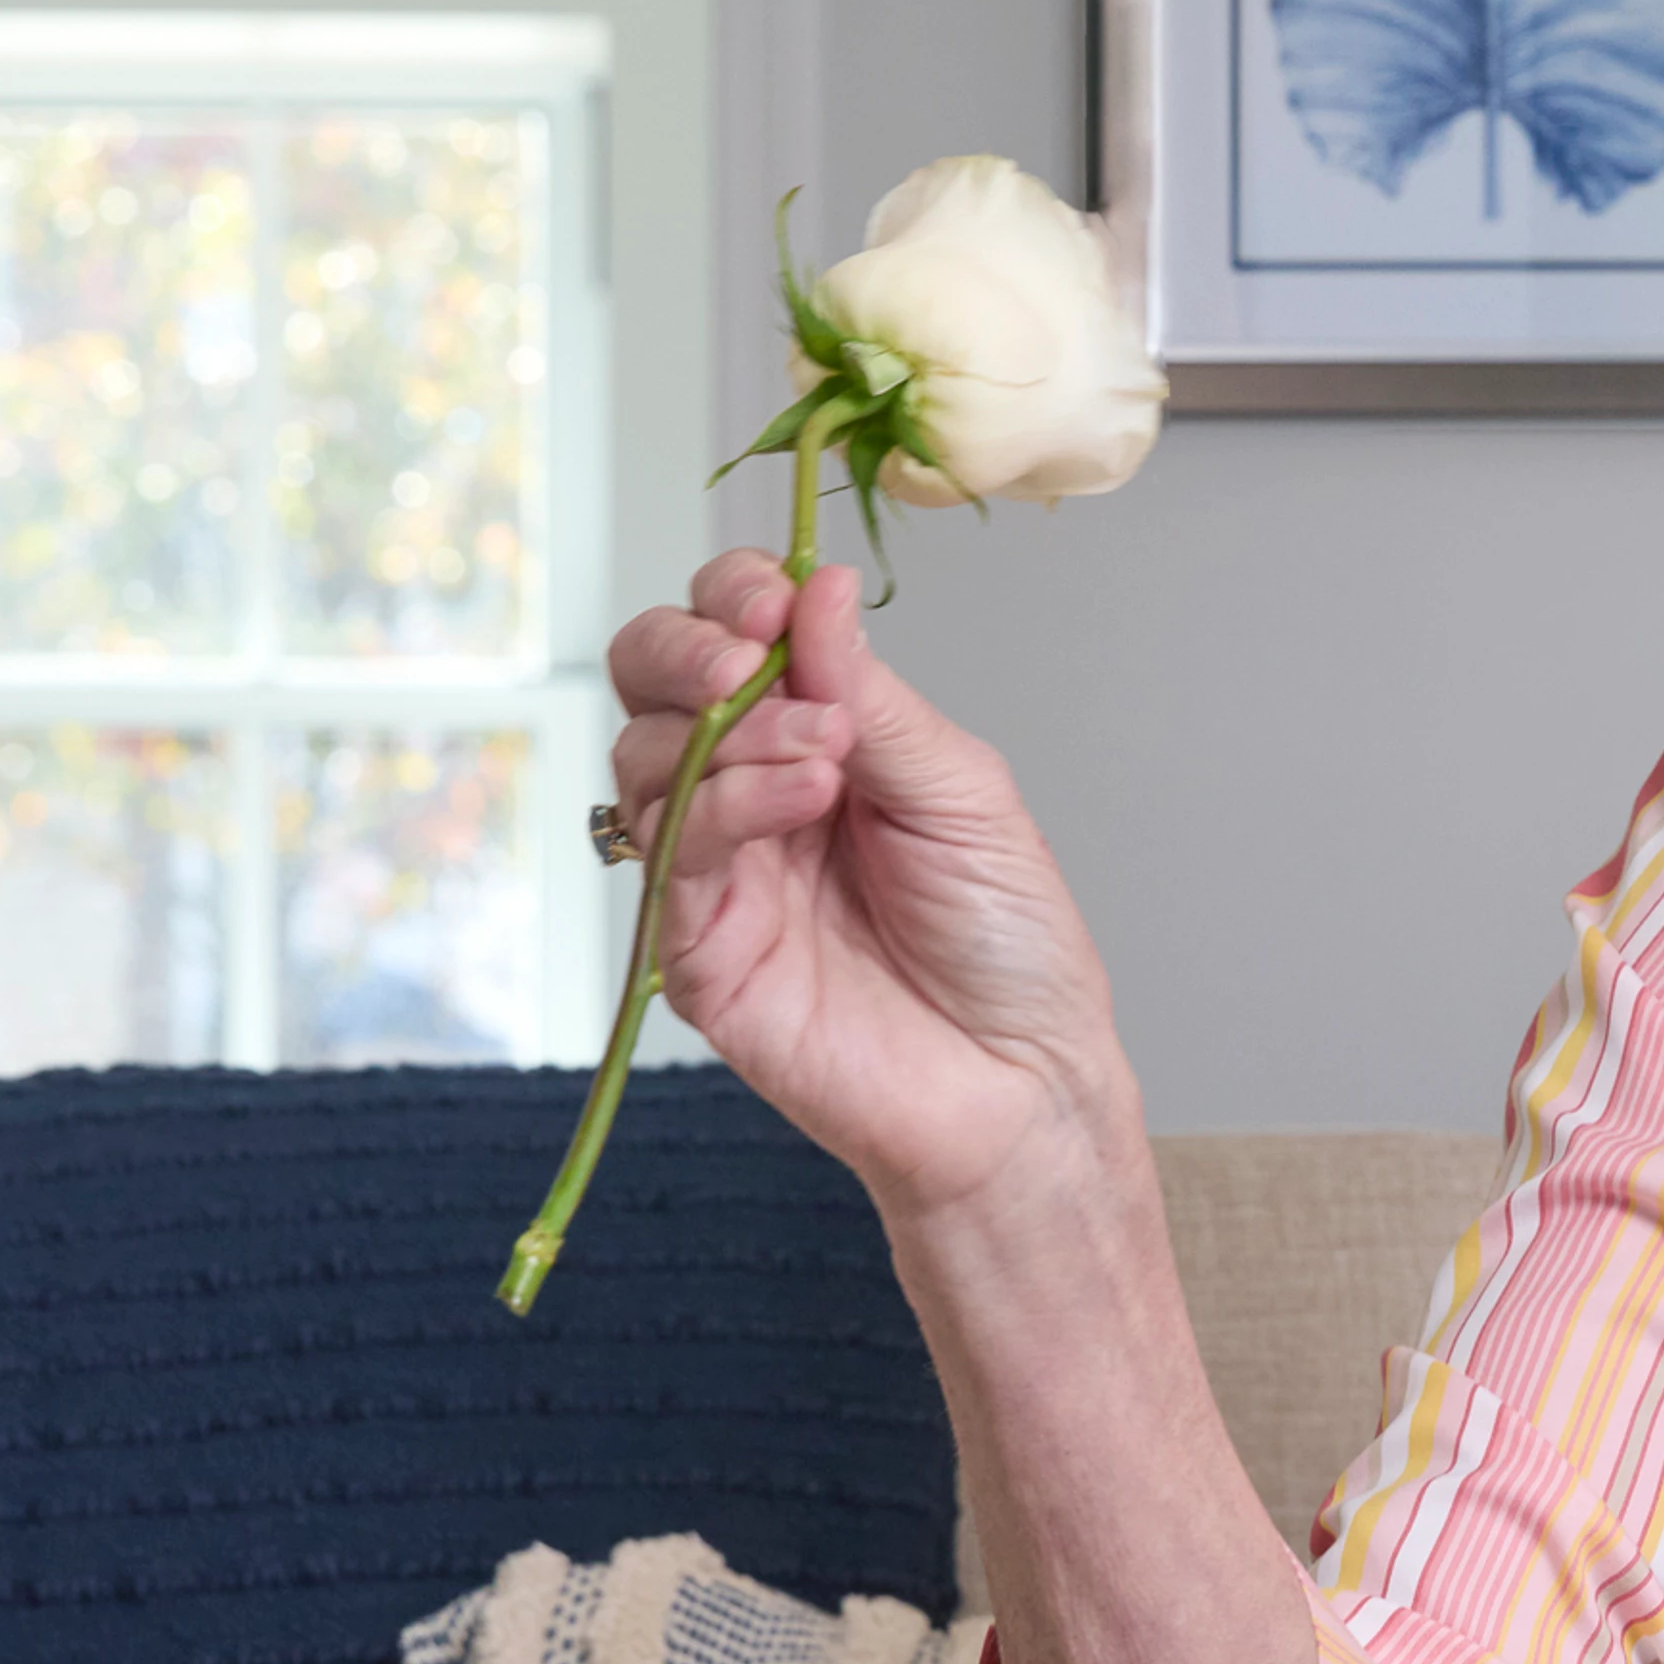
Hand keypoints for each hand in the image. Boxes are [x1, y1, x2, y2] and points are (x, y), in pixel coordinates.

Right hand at [603, 555, 1129, 1228]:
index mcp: (812, 737)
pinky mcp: (696, 950)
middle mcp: (747, 793)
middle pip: (648, 681)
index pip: (726, 634)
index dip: (733, 598)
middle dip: (687, 647)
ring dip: (729, 731)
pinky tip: (808, 796)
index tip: (777, 599)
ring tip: (829, 756)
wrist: (1020, 1078)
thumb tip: (817, 584)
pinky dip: (728, 803)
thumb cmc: (1006, 941)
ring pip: (643, 759)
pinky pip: (670, 853)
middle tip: (752, 654)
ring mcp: (715, 871)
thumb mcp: (959, 787)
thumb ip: (873, 694)